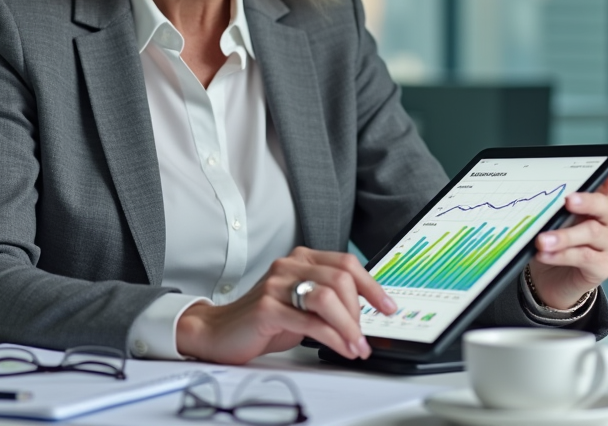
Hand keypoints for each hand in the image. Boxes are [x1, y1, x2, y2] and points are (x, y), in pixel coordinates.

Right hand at [174, 246, 396, 364]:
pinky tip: (342, 349)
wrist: (219, 332)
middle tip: (363, 337)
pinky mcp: (267, 308)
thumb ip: (328, 298)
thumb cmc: (264, 319)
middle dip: (359, 312)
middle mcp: (290, 265)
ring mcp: (276, 284)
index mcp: (302, 258)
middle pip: (341, 279)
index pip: (347, 263)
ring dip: (349, 326)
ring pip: (328, 297)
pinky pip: (310, 322)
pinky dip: (333, 338)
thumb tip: (365, 311)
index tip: (388, 307)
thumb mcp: (301, 303)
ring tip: (357, 347)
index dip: (372, 286)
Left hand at [527, 155, 607, 309]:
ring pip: (591, 233)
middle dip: (585, 202)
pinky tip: (546, 254)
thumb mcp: (551, 222)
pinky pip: (585, 257)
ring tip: (542, 240)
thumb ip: (552, 210)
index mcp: (596, 207)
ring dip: (564, 236)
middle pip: (603, 207)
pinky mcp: (603, 267)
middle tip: (567, 201)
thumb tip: (539, 199)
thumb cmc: (552, 244)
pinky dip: (563, 255)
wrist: (550, 280)